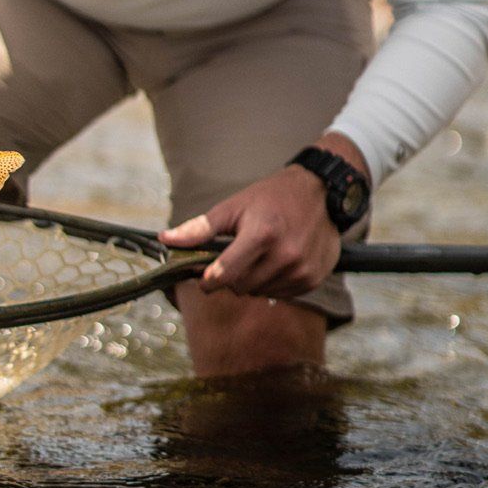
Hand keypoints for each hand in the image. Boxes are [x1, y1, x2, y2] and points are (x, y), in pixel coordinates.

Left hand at [162, 165, 341, 298]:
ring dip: (252, 281)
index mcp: (261, 234)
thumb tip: (166, 240)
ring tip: (259, 256)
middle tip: (236, 257)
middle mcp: (284, 255)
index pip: (225, 274)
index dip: (208, 280)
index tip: (204, 278)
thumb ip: (199, 228)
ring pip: (259, 293)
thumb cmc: (271, 197)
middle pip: (240, 287)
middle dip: (231, 277)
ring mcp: (301, 269)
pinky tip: (277, 262)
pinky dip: (272, 283)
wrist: (321, 192)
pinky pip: (281, 295)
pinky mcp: (313, 279)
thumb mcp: (234, 207)